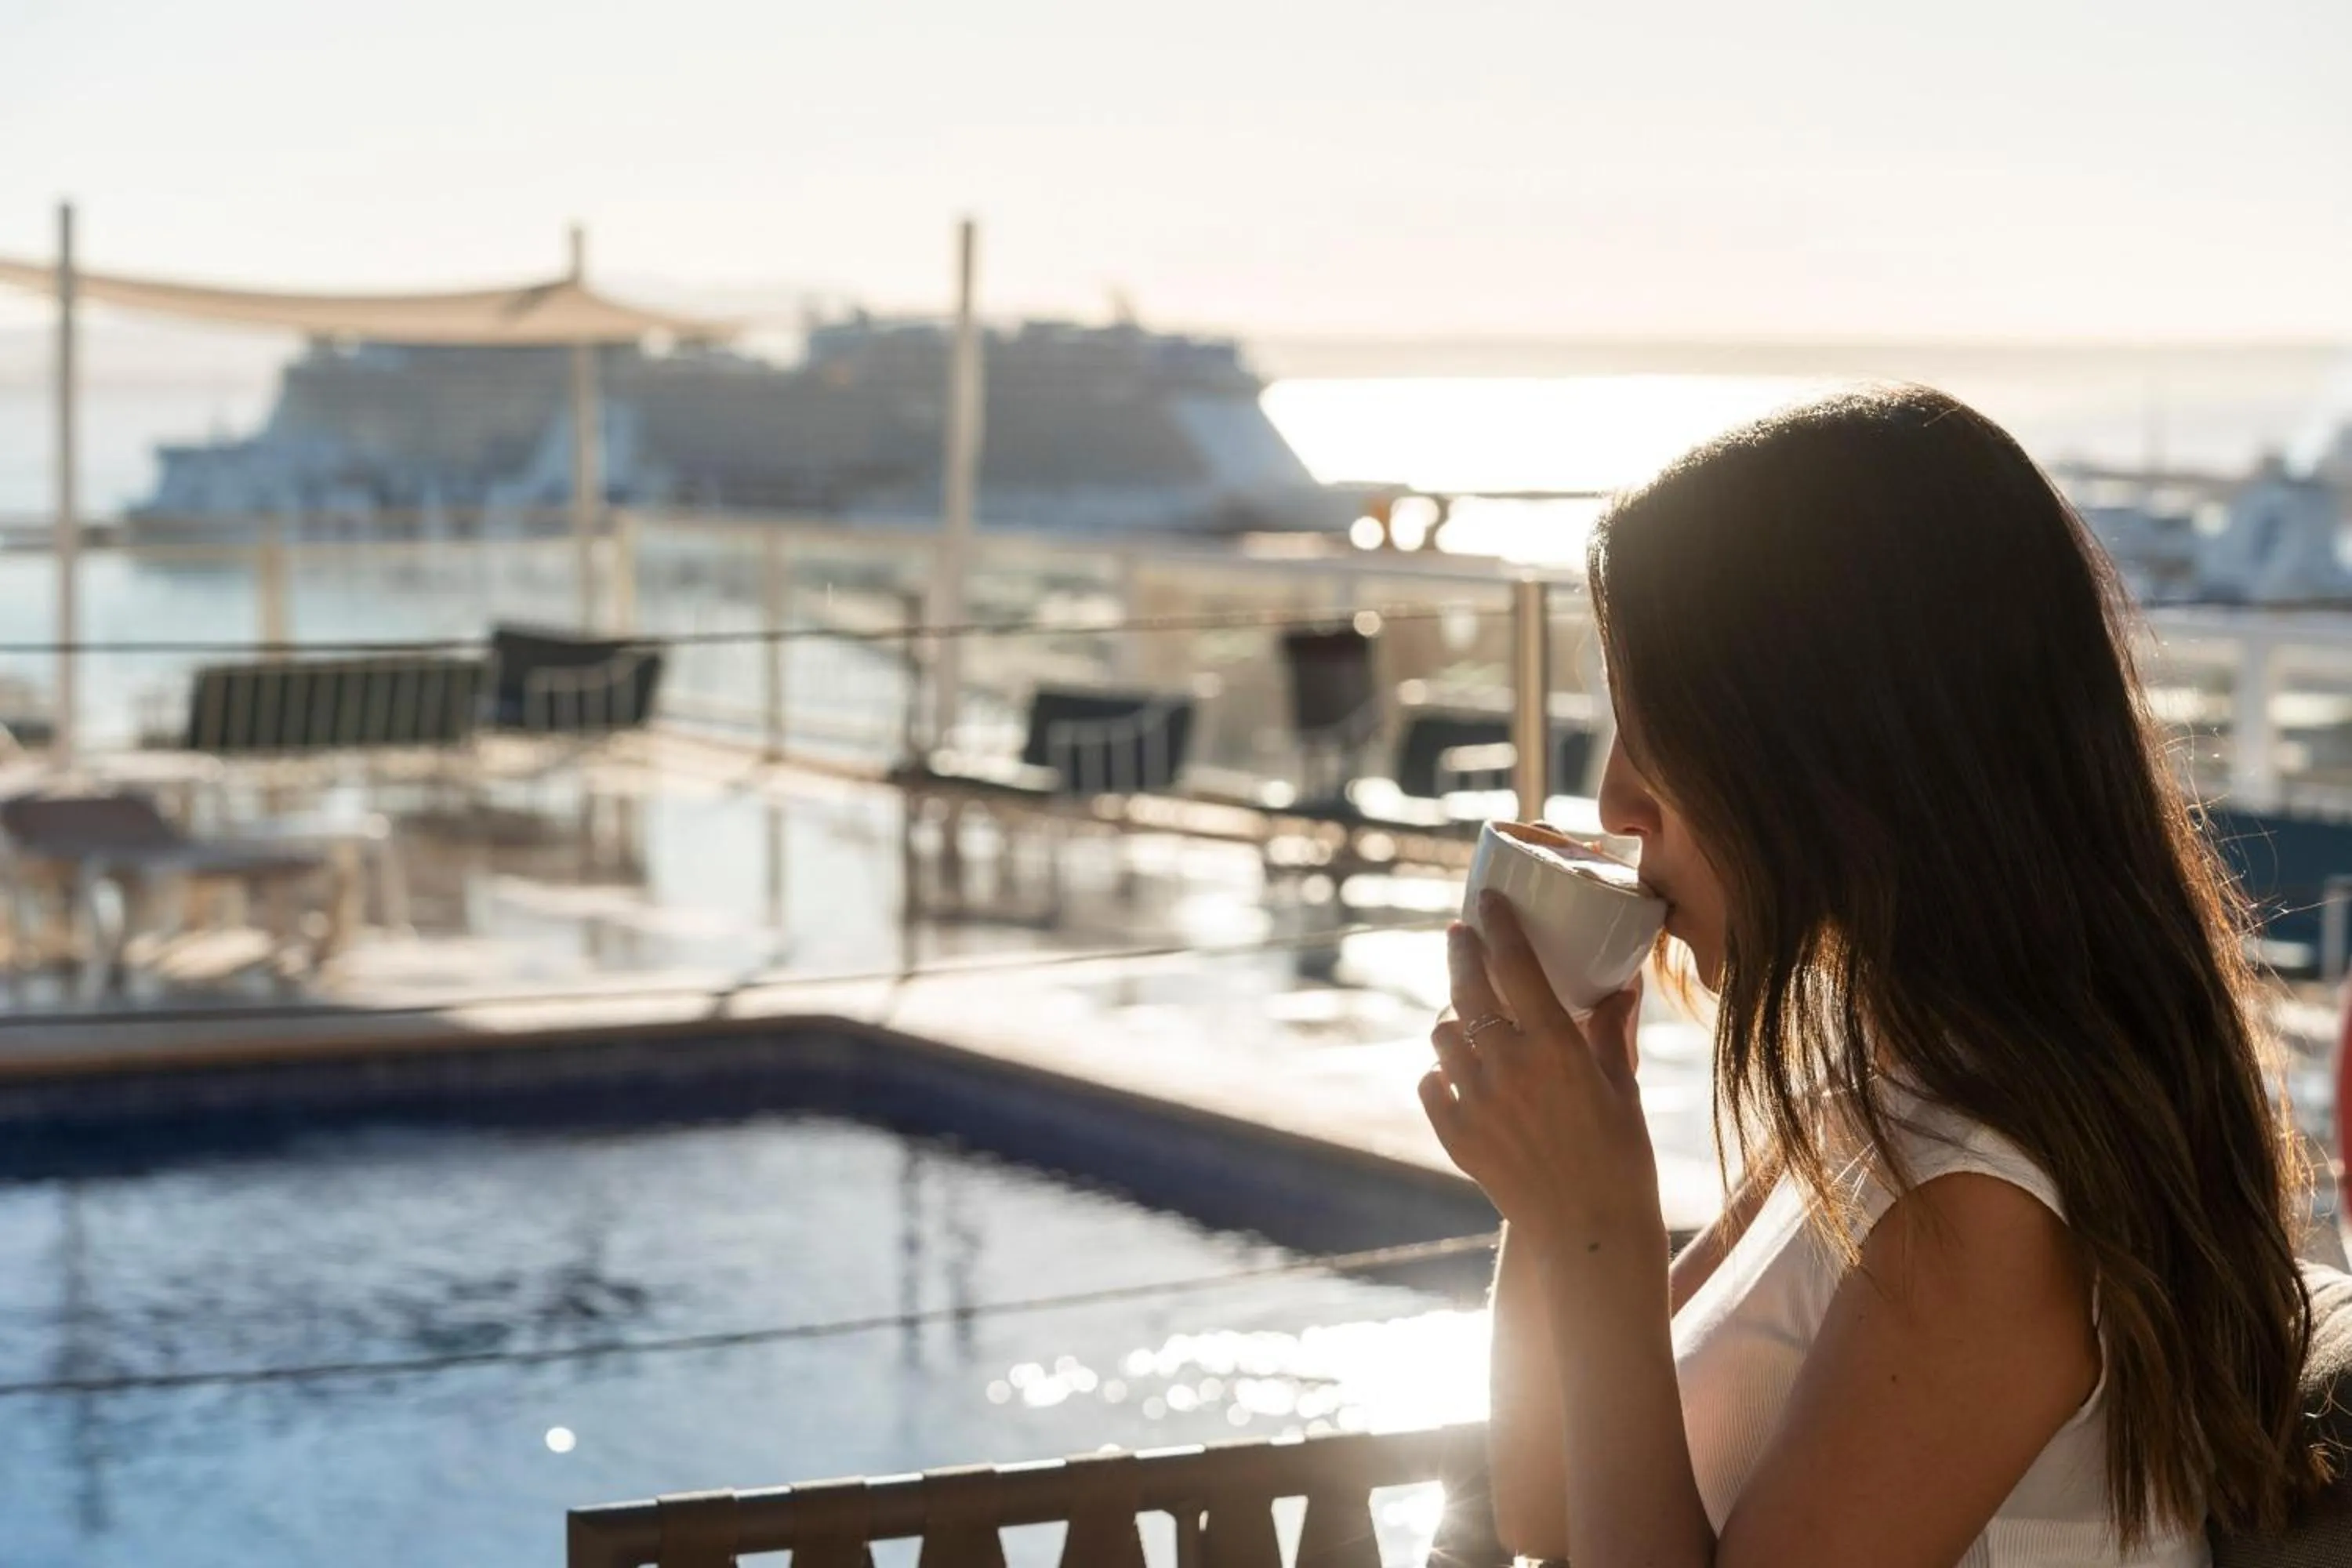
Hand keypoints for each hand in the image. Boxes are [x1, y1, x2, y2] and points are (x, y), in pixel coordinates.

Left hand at [1420, 891, 1667, 1285]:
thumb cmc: (1620, 1159)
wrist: (1587, 1235)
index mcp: (1554, 1046)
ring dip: (1452, 1020)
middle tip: (1460, 935)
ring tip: (1465, 1015)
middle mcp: (1506, 1065)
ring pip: (1441, 1036)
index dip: (1497, 924)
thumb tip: (1621, 982)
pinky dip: (1439, 1074)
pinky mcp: (1454, 1133)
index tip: (1487, 899)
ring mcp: (1473, 1100)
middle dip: (1460, 953)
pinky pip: (1430, 1084)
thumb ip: (1612, 1030)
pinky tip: (1457, 1075)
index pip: (1514, 964)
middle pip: (1466, 988)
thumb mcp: (1623, 1086)